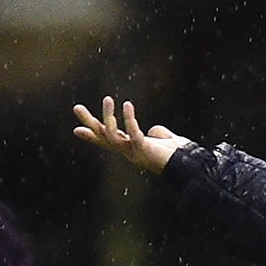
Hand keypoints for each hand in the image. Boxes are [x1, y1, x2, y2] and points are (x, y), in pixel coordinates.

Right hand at [70, 96, 186, 174]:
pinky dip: (128, 118)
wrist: (189, 167)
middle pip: (102, 136)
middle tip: (76, 107)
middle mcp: (128, 151)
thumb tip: (153, 130)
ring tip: (107, 99)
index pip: (107, 141)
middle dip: (89, 122)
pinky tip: (127, 105)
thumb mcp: (162, 141)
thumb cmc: (178, 155)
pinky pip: (132, 132)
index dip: (92, 136)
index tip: (76, 130)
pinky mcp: (143, 148)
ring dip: (107, 116)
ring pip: (111, 134)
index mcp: (130, 148)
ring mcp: (134, 150)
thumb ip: (156, 134)